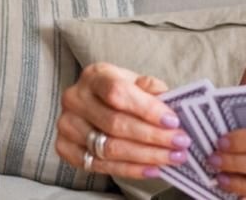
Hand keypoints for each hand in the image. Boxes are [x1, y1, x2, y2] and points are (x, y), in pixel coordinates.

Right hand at [54, 62, 192, 178]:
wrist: (96, 106)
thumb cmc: (122, 93)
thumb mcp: (137, 82)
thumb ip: (152, 90)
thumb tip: (170, 104)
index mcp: (95, 76)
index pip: (118, 92)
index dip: (147, 109)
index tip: (173, 121)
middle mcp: (75, 98)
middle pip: (115, 123)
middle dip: (153, 136)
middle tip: (180, 143)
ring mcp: (67, 124)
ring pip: (108, 148)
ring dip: (146, 156)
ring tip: (172, 158)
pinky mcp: (65, 148)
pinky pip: (100, 165)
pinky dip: (130, 170)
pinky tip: (152, 169)